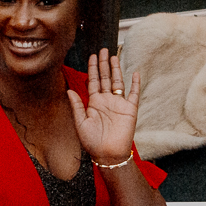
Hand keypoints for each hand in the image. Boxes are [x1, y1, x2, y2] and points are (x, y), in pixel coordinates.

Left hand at [68, 48, 138, 164]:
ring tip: (114, 56)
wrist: (108, 155)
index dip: (93, 68)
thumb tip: (69, 90)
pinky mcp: (130, 109)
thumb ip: (76, 106)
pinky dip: (135, 83)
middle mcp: (106, 101)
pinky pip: (134, 94)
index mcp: (94, 103)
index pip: (93, 81)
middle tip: (103, 50)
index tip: (92, 56)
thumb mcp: (80, 123)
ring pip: (118, 82)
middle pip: (106, 78)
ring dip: (116, 69)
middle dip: (104, 64)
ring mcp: (118, 104)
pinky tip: (134, 73)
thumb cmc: (92, 142)